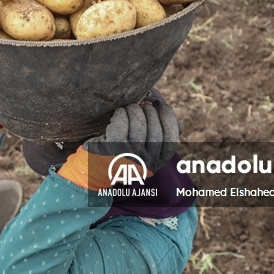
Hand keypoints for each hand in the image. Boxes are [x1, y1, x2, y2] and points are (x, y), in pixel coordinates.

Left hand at [57, 94, 179, 190]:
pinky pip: (122, 124)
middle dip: (149, 112)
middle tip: (142, 104)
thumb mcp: (144, 150)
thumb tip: (180, 124)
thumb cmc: (122, 154)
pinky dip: (121, 114)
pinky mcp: (112, 149)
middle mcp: (146, 163)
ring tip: (129, 108)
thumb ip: (162, 137)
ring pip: (139, 125)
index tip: (162, 105)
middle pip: (155, 129)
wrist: (93, 169)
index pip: (171, 139)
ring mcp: (129, 157)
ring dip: (134, 110)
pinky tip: (118, 114)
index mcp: (157, 163)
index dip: (169, 118)